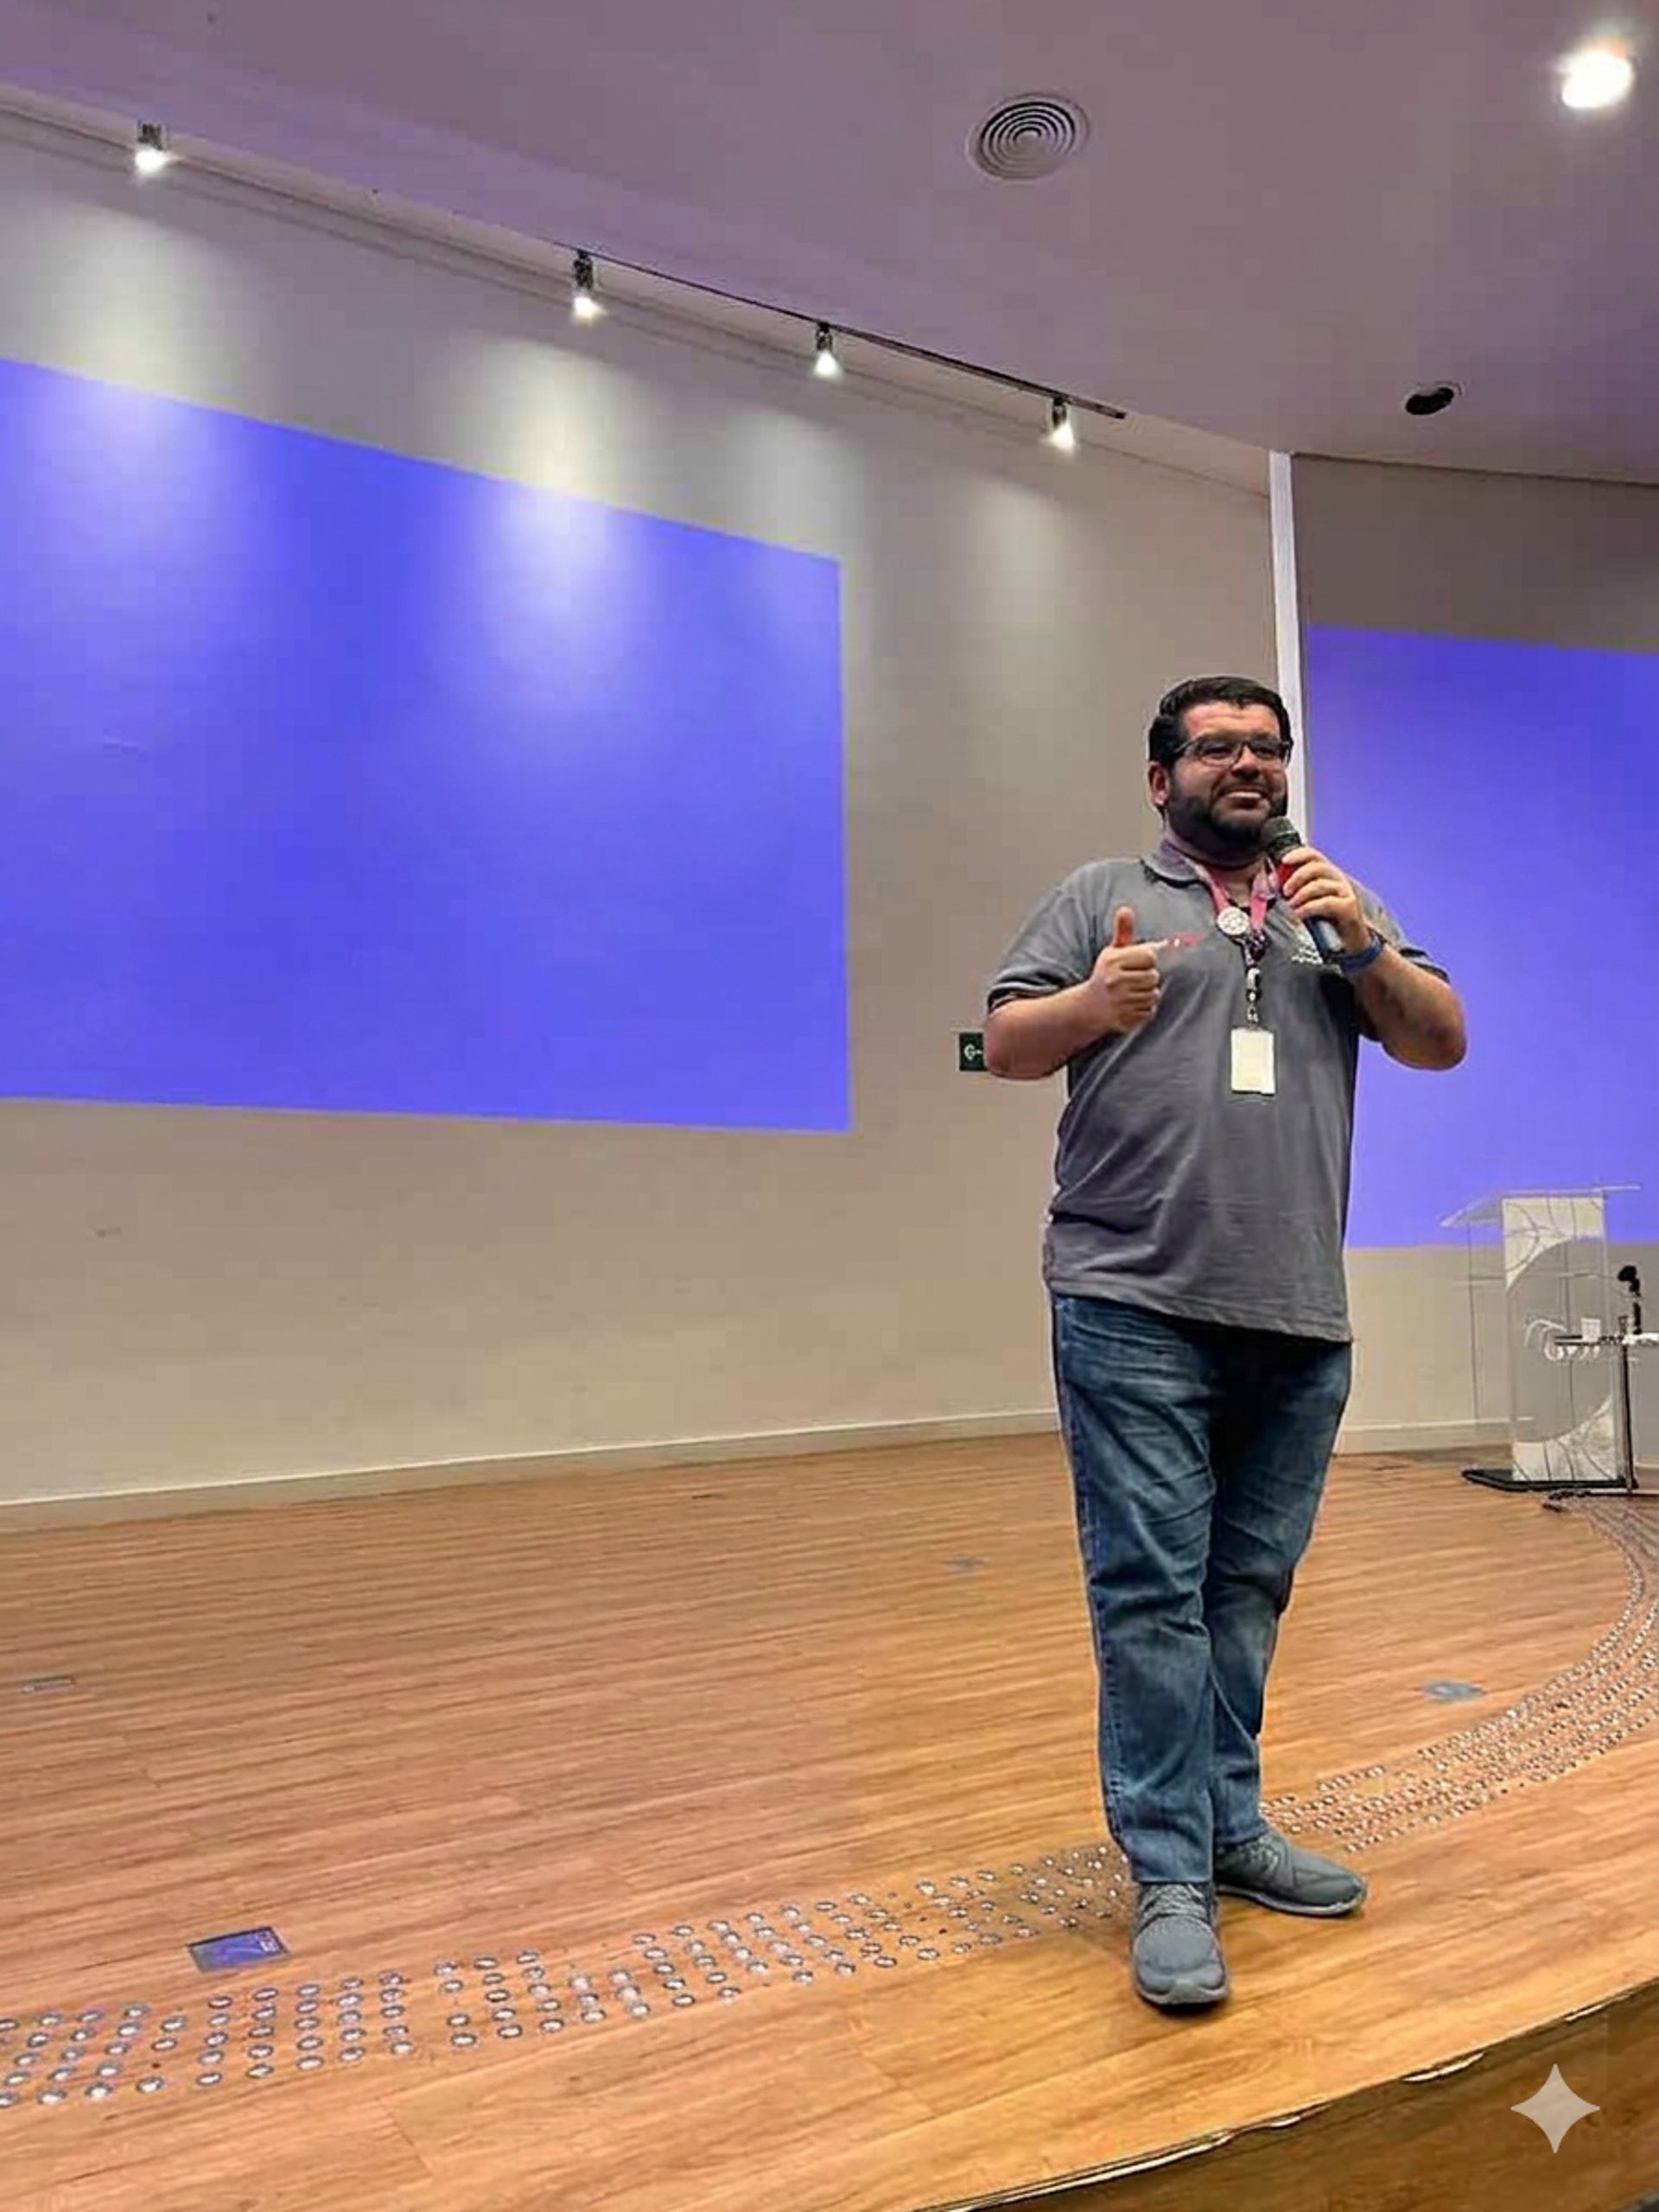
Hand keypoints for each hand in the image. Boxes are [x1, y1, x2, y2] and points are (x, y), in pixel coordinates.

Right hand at [1086, 906, 1161, 1033]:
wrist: (1088, 1007)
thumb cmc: (1106, 974)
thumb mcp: (1112, 952)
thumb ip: (1123, 931)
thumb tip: (1126, 909)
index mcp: (1113, 961)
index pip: (1150, 956)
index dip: (1148, 960)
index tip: (1138, 963)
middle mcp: (1115, 981)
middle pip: (1154, 977)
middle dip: (1148, 978)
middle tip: (1135, 979)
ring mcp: (1120, 1002)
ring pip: (1153, 995)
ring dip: (1147, 994)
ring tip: (1132, 992)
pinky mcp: (1125, 1019)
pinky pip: (1149, 1011)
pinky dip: (1144, 1009)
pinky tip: (1131, 1005)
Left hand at [1274, 847, 1371, 956]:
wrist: (1347, 941)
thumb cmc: (1325, 919)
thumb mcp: (1307, 901)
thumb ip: (1294, 890)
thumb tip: (1273, 882)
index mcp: (1327, 874)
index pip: (1314, 855)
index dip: (1298, 854)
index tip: (1284, 860)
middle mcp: (1338, 879)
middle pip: (1316, 867)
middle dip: (1296, 877)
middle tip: (1285, 891)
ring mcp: (1345, 892)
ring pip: (1320, 884)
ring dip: (1300, 895)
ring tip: (1291, 906)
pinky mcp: (1348, 907)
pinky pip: (1325, 903)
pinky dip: (1308, 908)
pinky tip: (1299, 914)